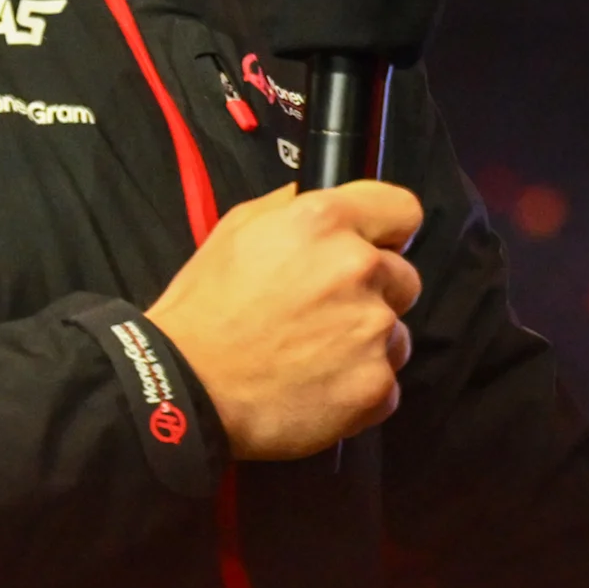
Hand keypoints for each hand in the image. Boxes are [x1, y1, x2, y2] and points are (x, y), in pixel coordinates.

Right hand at [145, 181, 423, 458]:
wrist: (184, 389)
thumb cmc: (205, 309)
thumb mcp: (237, 229)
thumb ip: (293, 206)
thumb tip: (327, 198)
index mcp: (325, 222)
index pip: (403, 210)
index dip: (387, 231)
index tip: (373, 248)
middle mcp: (358, 268)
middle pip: (403, 277)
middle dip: (373, 294)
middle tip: (324, 315)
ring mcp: (372, 330)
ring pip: (396, 334)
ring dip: (366, 344)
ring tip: (314, 358)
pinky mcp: (374, 384)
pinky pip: (386, 384)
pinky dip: (359, 389)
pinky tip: (318, 390)